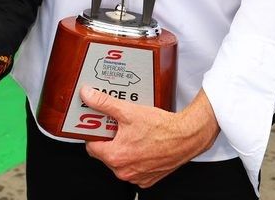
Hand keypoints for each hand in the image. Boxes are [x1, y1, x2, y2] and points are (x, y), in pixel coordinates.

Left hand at [82, 86, 219, 187]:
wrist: (187, 137)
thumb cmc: (162, 128)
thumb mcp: (128, 111)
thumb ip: (104, 103)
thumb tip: (88, 95)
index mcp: (115, 156)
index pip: (91, 146)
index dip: (95, 133)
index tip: (100, 125)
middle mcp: (124, 171)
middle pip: (105, 154)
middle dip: (109, 140)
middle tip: (118, 126)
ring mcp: (136, 177)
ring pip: (119, 162)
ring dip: (122, 149)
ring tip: (133, 133)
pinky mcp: (147, 179)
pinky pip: (134, 169)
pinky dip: (135, 158)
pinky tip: (143, 144)